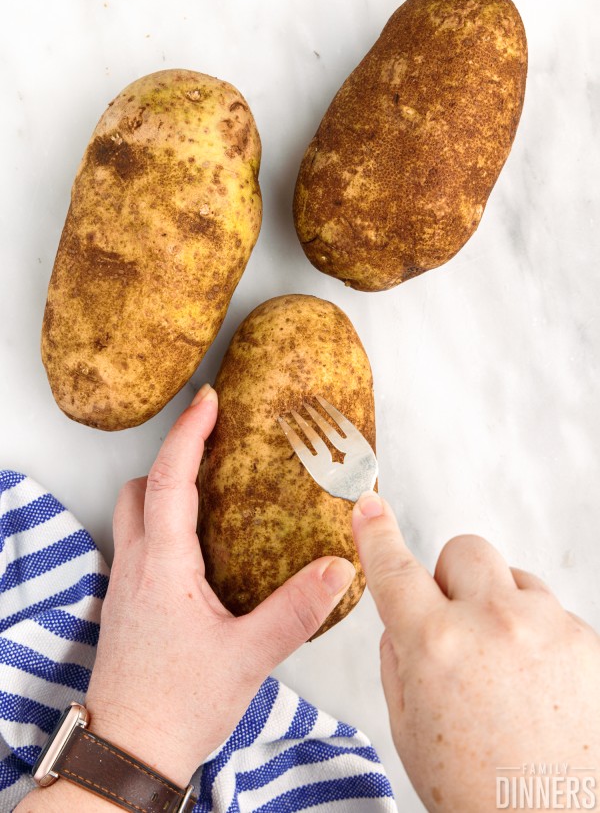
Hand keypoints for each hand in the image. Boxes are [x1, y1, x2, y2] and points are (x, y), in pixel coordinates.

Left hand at [19, 385, 354, 811]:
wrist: (129, 755)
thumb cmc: (177, 707)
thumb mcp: (248, 657)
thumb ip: (295, 610)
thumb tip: (339, 567)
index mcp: (162, 565)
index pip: (169, 480)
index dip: (188, 433)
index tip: (208, 399)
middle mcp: (136, 566)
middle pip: (141, 488)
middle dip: (173, 456)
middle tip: (214, 441)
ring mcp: (126, 586)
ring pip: (134, 515)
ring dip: (164, 489)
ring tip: (212, 488)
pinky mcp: (128, 606)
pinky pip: (140, 543)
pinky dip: (164, 522)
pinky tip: (200, 547)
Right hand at [352, 492, 599, 811]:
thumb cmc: (482, 795)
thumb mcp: (409, 732)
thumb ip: (396, 661)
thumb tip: (402, 621)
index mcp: (436, 645)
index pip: (395, 570)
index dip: (377, 534)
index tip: (371, 508)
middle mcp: (493, 622)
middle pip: (464, 550)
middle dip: (451, 577)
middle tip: (454, 620)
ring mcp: (547, 627)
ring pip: (513, 577)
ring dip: (499, 606)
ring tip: (504, 667)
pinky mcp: (587, 641)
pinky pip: (551, 611)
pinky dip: (536, 634)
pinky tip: (536, 683)